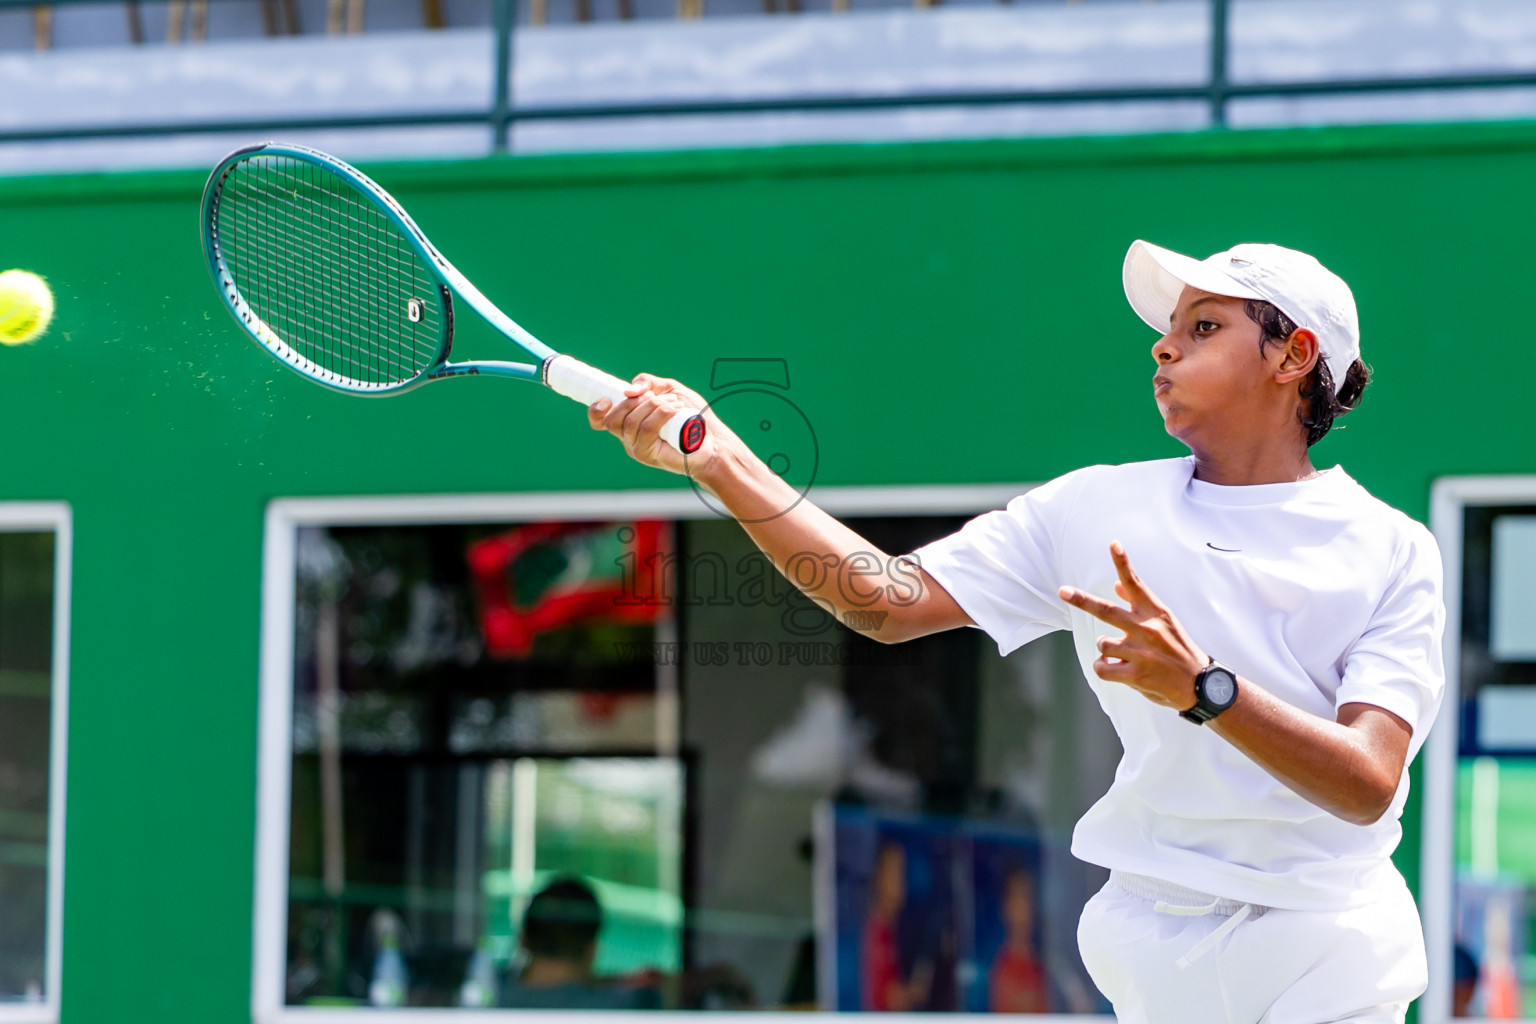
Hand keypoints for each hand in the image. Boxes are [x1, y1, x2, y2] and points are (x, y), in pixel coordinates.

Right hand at [586, 373, 737, 477]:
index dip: (596, 410)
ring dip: (653, 406)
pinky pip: (646, 430)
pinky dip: (660, 414)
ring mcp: (637, 449)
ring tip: (675, 403)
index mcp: (628, 423)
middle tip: (657, 396)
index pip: (599, 420)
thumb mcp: (669, 390)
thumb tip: (628, 390)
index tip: (607, 399)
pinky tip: (675, 409)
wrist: (714, 440)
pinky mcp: (649, 455)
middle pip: (613, 419)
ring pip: (631, 423)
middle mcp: (628, 438)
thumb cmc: (692, 416)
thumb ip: (648, 383)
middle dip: (634, 402)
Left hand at [1058, 542, 1208, 710]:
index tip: (1113, 544)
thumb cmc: (1179, 650)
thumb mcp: (1166, 622)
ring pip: (1102, 642)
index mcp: (1156, 613)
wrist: (1200, 685)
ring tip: (1125, 655)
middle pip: (1106, 610)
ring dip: (1107, 649)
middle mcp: (1147, 628)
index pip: (1136, 584)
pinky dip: (1104, 668)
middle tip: (1062, 591)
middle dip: (1081, 599)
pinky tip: (1118, 669)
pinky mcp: (1135, 674)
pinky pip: (1102, 667)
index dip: (1123, 563)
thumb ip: (1140, 604)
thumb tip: (1116, 583)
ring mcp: (1141, 651)